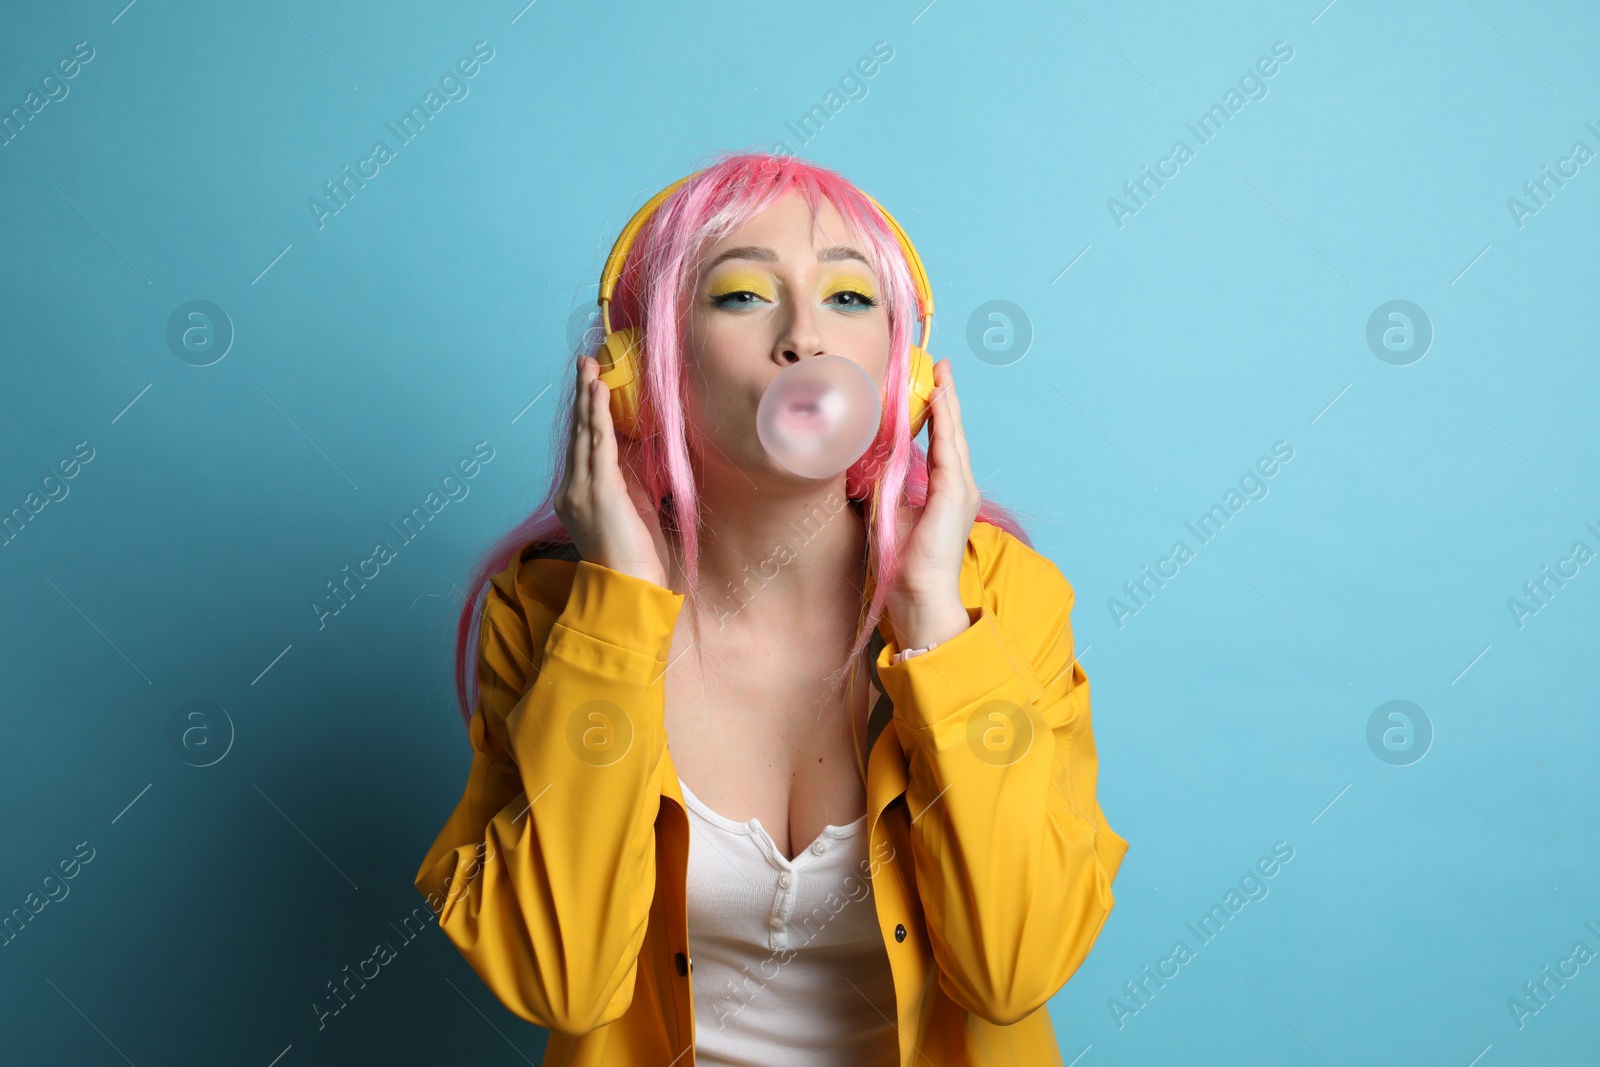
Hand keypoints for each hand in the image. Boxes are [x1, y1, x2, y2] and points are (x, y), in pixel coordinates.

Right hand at [554, 355, 670, 587]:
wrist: (629, 590)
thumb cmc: (635, 560)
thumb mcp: (630, 511)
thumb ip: (628, 482)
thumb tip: (636, 450)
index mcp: (578, 497)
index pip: (581, 446)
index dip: (586, 414)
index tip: (591, 385)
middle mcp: (572, 491)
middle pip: (577, 433)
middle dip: (582, 396)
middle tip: (585, 362)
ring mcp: (581, 491)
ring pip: (583, 433)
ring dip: (588, 397)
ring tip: (591, 367)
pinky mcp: (598, 491)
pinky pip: (597, 443)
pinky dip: (598, 414)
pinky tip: (599, 392)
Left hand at [887, 359, 979, 625]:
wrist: (918, 594)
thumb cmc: (904, 562)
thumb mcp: (890, 513)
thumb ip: (886, 486)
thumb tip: (866, 462)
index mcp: (945, 491)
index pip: (942, 442)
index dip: (937, 412)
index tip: (931, 383)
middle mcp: (959, 486)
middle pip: (953, 432)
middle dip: (947, 397)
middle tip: (940, 365)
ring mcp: (961, 489)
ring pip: (954, 434)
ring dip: (947, 401)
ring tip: (941, 373)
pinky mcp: (954, 494)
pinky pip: (949, 448)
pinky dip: (944, 421)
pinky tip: (938, 400)